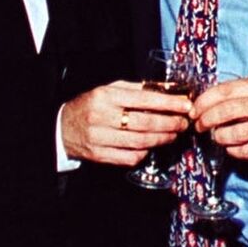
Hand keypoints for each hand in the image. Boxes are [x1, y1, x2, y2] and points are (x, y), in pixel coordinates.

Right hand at [61, 80, 191, 164]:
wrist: (62, 127)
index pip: (144, 99)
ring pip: (140, 142)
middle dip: (169, 123)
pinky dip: (145, 152)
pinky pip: (129, 157)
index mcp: (106, 96)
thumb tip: (170, 89)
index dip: (168, 103)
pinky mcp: (99, 155)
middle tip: (183, 123)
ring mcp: (99, 138)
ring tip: (173, 134)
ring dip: (162, 139)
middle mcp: (102, 117)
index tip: (185, 105)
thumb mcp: (111, 89)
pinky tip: (152, 146)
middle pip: (144, 123)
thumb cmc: (92, 105)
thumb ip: (139, 89)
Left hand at [190, 75, 247, 159]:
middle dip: (205, 120)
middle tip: (200, 125)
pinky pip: (245, 151)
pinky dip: (233, 150)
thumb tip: (212, 97)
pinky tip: (233, 146)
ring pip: (232, 134)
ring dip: (218, 137)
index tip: (195, 108)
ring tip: (218, 136)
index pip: (224, 91)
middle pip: (224, 112)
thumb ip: (243, 89)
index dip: (204, 101)